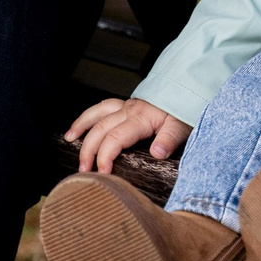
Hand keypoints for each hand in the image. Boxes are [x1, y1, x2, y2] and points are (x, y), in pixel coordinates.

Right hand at [67, 96, 190, 171]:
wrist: (190, 86)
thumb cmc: (187, 107)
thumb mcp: (183, 125)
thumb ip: (170, 139)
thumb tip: (157, 153)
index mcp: (141, 118)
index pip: (115, 138)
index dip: (105, 156)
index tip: (103, 173)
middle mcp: (129, 110)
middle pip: (101, 129)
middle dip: (88, 150)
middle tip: (83, 170)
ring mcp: (127, 106)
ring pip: (97, 114)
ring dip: (81, 127)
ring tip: (69, 141)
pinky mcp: (128, 105)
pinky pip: (103, 108)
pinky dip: (89, 116)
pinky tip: (80, 126)